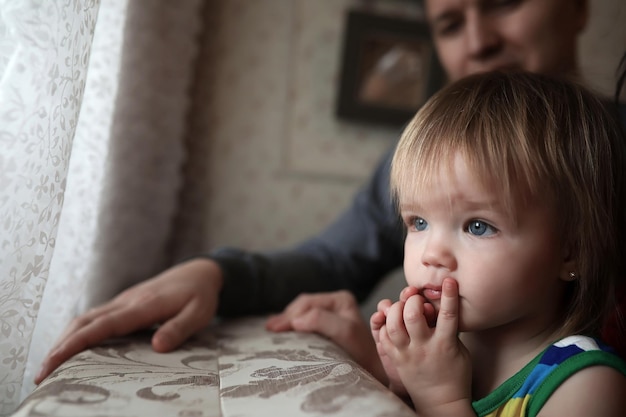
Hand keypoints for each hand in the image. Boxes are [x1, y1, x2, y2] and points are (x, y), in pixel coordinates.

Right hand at [35, 258, 222, 383]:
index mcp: (143, 305)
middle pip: (84, 321)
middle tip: (42, 373)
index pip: (103, 326)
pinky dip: (79, 333)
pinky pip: (96, 317)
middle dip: (60, 346)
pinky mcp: (125, 304)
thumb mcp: (199, 313)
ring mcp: (124, 301)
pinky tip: (73, 349)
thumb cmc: (200, 294)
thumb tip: (157, 347)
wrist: (200, 272)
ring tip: (51, 365)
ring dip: (66, 339)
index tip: (54, 361)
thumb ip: (180, 328)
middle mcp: (128, 301)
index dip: (76, 343)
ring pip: (86, 318)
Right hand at [265, 291, 383, 381]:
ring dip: (286, 321)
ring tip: (271, 330)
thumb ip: (322, 320)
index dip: (291, 315)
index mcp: (341, 299)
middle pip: (302, 306)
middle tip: (269, 329)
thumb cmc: (361, 353)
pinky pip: (302, 320)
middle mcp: (335, 303)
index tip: (275, 329)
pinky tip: (279, 331)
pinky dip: (290, 325)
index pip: (309, 303)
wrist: (372, 371)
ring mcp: (329, 313)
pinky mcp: (324, 325)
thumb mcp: (344, 333)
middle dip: (286, 317)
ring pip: (300, 313)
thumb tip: (296, 320)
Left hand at [378, 278, 472, 415]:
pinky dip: (385, 324)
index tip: (448, 280)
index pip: (448, 315)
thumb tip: (438, 304)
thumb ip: (450, 328)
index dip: (448, 295)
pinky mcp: (395, 359)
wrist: (441, 401)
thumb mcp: (460, 349)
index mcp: (445, 344)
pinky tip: (392, 320)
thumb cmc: (455, 372)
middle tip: (415, 295)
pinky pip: (384, 337)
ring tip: (401, 305)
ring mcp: (407, 354)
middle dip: (412, 299)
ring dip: (395, 309)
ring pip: (393, 325)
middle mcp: (424, 348)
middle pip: (413, 316)